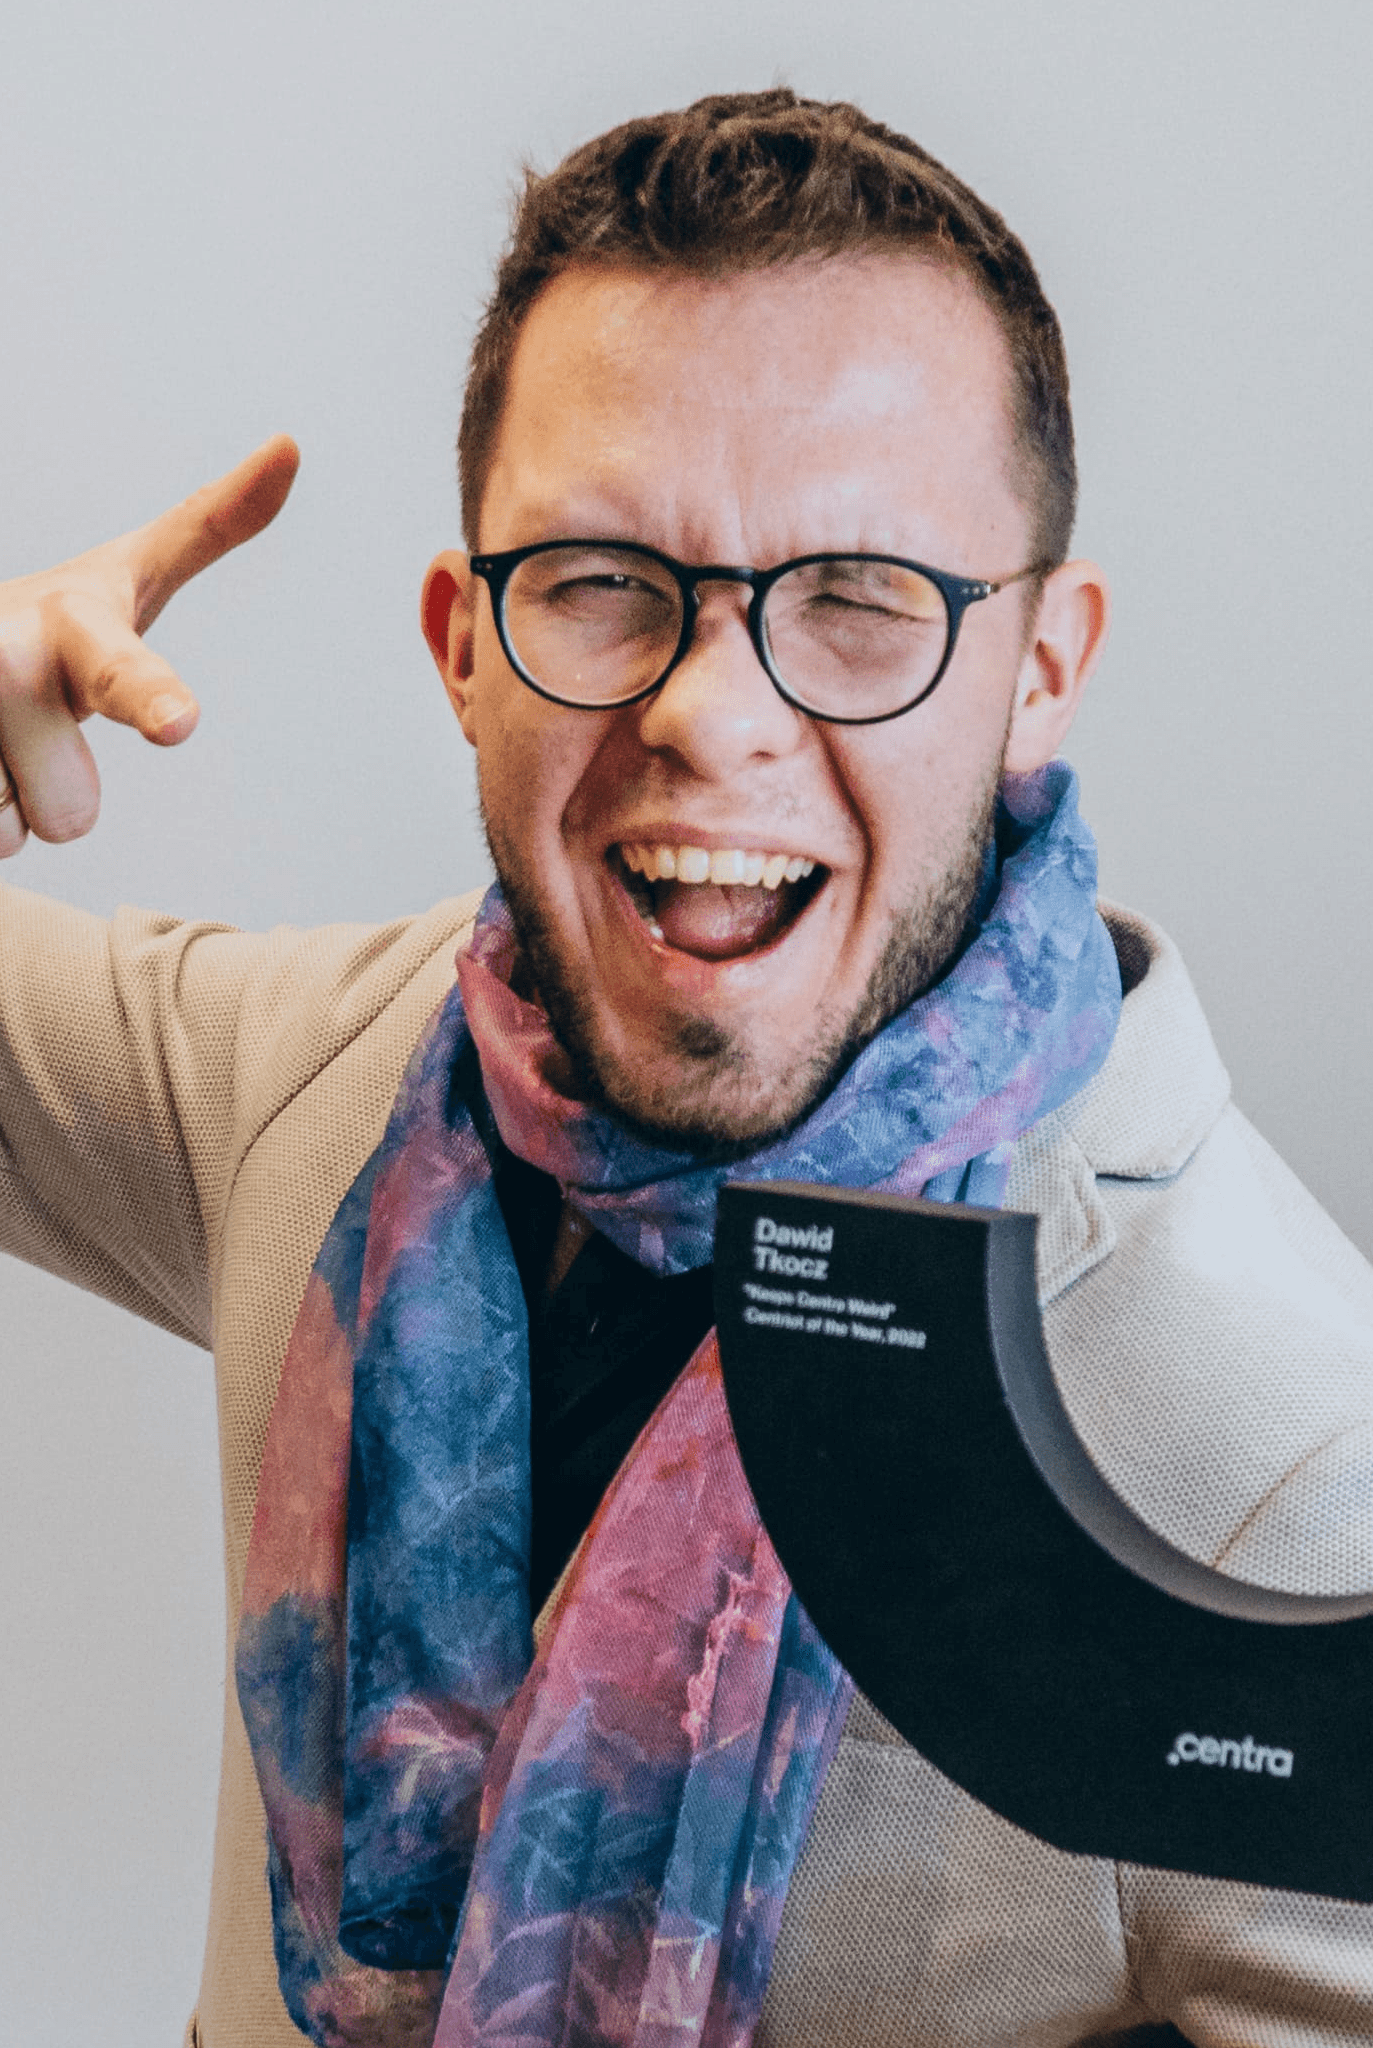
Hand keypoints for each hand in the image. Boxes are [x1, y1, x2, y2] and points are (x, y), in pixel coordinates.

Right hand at [0, 435, 299, 855]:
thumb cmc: (53, 622)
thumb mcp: (126, 578)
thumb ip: (210, 524)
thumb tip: (291, 440)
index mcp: (74, 626)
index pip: (123, 673)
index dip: (150, 698)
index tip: (179, 722)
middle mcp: (2, 656)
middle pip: (73, 813)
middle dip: (58, 795)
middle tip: (31, 728)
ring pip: (13, 834)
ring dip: (9, 804)